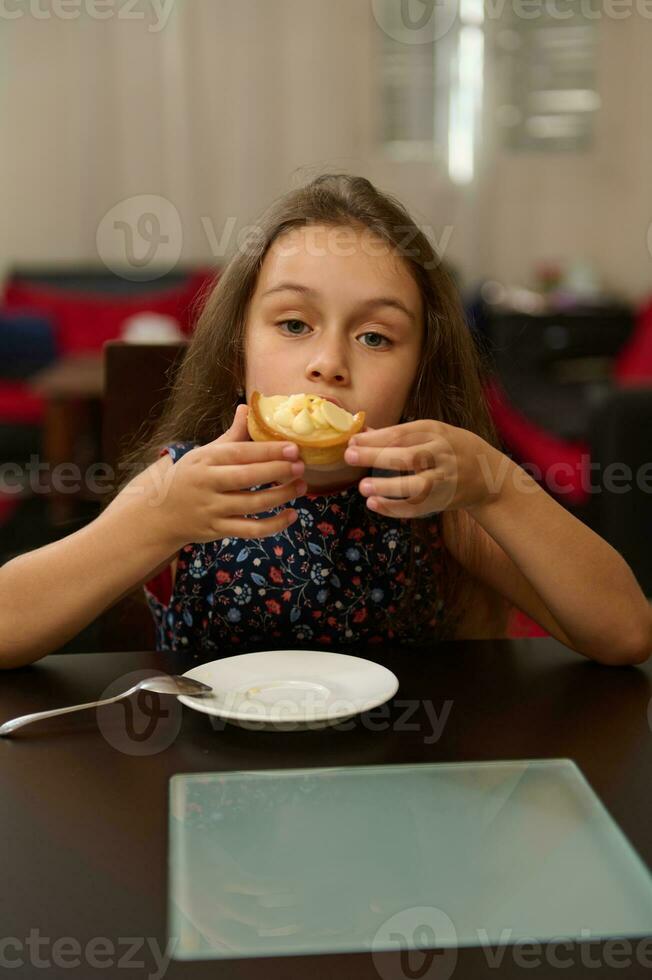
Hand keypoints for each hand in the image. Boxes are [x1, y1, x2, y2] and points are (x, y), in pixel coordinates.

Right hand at [142, 404, 306, 544]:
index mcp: (206, 460)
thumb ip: (231, 435)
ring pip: (252, 505)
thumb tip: (247, 407)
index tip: (293, 448)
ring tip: (302, 487)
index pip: (240, 452)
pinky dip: (274, 525)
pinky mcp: (217, 530)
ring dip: (281, 496)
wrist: (160, 514)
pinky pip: (250, 530)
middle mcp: (208, 483)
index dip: (269, 450)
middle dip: (278, 471)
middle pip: (247, 478)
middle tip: (301, 467)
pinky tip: (291, 515)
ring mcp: (212, 509)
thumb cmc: (189, 478)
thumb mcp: (204, 453)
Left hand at [343, 418, 497, 518]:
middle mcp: (441, 454)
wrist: (487, 473)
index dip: (375, 438)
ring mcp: (444, 479)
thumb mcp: (431, 433)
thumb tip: (363, 433)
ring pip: (416, 485)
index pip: (402, 434)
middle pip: (408, 456)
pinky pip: (418, 507)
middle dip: (377, 456)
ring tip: (363, 488)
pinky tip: (375, 505)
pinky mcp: (444, 499)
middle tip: (350, 456)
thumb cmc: (450, 448)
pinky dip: (395, 508)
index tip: (352, 440)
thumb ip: (398, 435)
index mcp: (435, 432)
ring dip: (388, 487)